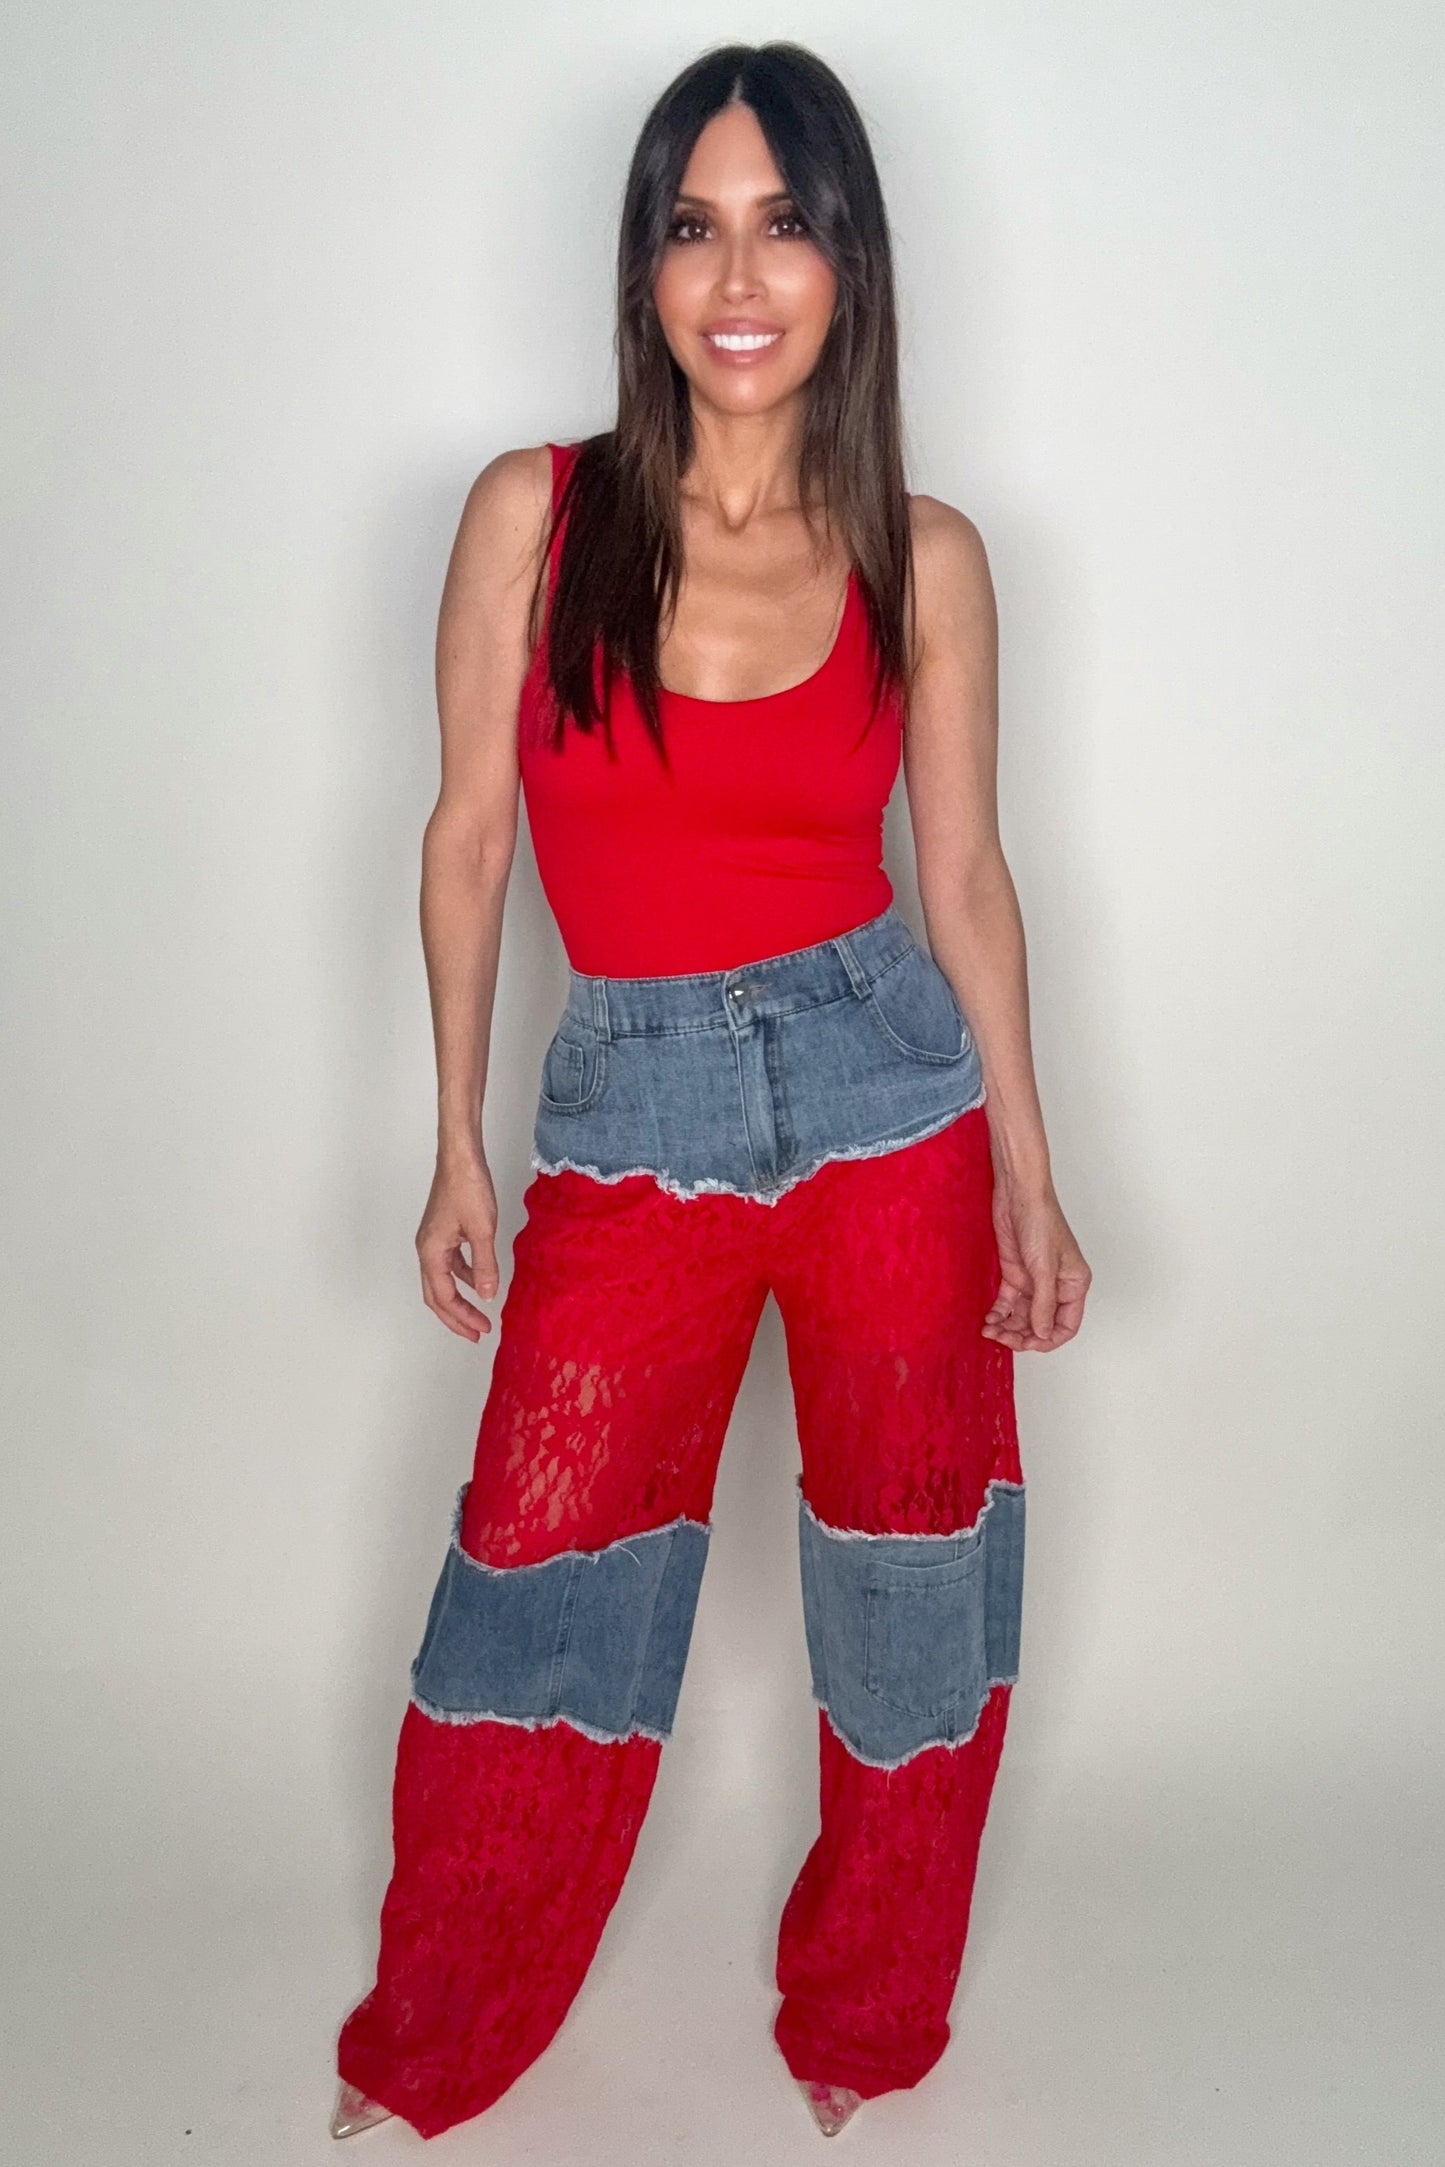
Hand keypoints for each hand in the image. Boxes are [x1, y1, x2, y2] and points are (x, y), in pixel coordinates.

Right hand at [416, 1151, 500, 1340]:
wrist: (460, 1157)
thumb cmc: (468, 1188)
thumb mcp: (482, 1231)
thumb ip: (484, 1266)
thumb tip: (487, 1296)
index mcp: (431, 1253)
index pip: (444, 1297)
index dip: (462, 1317)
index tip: (482, 1329)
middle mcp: (426, 1250)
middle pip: (436, 1295)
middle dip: (455, 1317)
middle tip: (476, 1334)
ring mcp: (432, 1240)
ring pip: (441, 1280)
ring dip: (458, 1299)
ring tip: (478, 1314)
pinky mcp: (442, 1231)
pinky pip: (450, 1263)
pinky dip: (462, 1277)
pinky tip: (479, 1281)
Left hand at [983, 1177, 1090, 1350]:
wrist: (1018, 1195)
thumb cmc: (1041, 1222)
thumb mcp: (1044, 1268)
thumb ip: (1043, 1303)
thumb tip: (1042, 1333)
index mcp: (1073, 1285)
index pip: (1066, 1325)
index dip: (1048, 1339)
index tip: (1028, 1344)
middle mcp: (1055, 1287)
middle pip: (1042, 1324)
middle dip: (1023, 1335)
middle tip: (1003, 1338)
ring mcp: (1034, 1281)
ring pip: (1024, 1316)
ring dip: (1008, 1327)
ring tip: (991, 1330)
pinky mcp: (1015, 1274)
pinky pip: (1008, 1303)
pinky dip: (999, 1313)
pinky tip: (989, 1318)